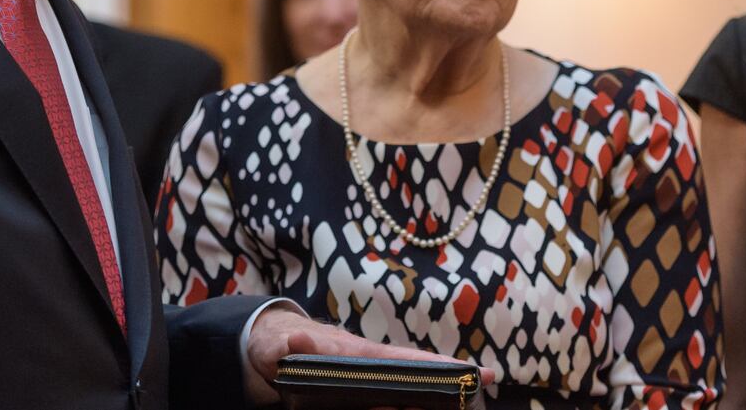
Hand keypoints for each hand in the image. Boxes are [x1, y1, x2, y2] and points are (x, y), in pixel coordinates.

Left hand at [244, 305, 490, 405]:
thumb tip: (296, 341)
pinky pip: (381, 405)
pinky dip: (399, 407)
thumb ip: (289, 344)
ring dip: (423, 404)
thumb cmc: (279, 343)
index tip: (479, 372)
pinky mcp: (354, 401)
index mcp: (361, 354)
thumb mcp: (279, 344)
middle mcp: (370, 370)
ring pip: (401, 399)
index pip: (408, 361)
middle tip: (470, 401)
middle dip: (446, 392)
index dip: (444, 367)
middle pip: (417, 382)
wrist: (266, 351)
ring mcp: (364, 388)